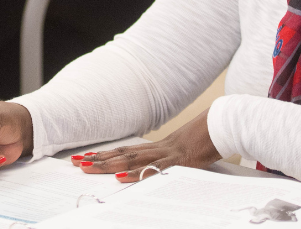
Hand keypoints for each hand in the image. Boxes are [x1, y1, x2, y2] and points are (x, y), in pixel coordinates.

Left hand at [72, 108, 221, 182]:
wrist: (224, 123)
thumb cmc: (209, 137)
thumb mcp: (186, 151)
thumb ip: (171, 158)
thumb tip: (159, 167)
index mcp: (160, 147)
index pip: (126, 151)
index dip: (105, 154)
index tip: (85, 157)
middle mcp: (159, 149)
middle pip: (122, 155)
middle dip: (98, 159)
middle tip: (76, 162)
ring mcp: (167, 154)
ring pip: (131, 160)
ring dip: (108, 165)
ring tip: (89, 167)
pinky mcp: (178, 161)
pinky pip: (154, 169)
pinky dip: (137, 174)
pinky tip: (121, 177)